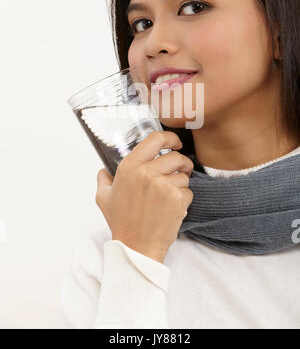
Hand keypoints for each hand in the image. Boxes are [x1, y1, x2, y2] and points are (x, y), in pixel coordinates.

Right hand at [96, 131, 193, 262]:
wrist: (136, 247)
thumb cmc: (122, 222)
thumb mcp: (104, 198)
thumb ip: (103, 180)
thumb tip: (104, 170)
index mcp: (129, 166)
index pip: (155, 139)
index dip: (170, 138)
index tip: (176, 143)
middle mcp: (145, 172)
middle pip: (175, 157)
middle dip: (182, 165)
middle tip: (180, 173)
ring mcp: (162, 184)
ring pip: (184, 175)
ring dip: (181, 185)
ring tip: (169, 198)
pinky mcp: (176, 198)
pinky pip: (189, 191)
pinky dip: (184, 200)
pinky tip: (172, 209)